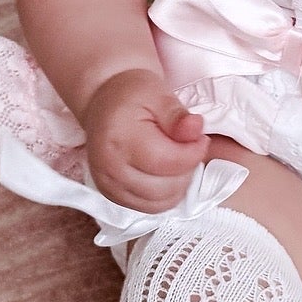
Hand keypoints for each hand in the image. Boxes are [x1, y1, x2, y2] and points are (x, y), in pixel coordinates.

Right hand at [81, 68, 210, 212]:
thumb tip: (196, 129)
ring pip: (161, 202)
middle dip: (186, 169)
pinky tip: (166, 172)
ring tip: (175, 158)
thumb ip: (178, 116)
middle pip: (166, 187)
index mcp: (119, 140)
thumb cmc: (132, 95)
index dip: (193, 152)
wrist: (104, 101)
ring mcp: (108, 186)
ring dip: (178, 183)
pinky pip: (150, 208)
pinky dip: (165, 194)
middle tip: (186, 147)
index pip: (169, 163)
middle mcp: (109, 169)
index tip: (198, 137)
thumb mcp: (158, 94)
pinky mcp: (112, 197)